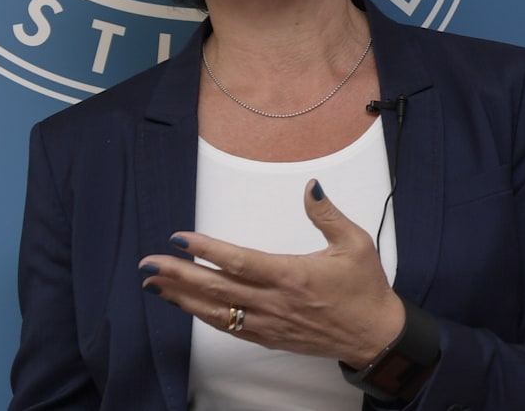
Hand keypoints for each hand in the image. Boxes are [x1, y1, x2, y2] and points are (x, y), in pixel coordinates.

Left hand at [139, 179, 404, 366]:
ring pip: (216, 311)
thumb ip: (327, 214)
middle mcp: (276, 302)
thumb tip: (311, 185)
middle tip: (148, 265)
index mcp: (293, 276)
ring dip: (182, 297)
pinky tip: (185, 305)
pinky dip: (203, 316)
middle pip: (217, 288)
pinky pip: (229, 327)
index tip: (178, 239)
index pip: (240, 262)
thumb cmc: (366, 289)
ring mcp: (270, 323)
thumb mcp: (356, 244)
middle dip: (178, 275)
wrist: (376, 337)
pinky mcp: (270, 337)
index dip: (207, 251)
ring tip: (153, 284)